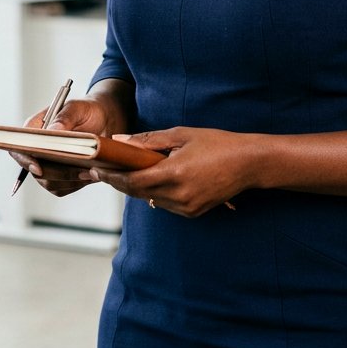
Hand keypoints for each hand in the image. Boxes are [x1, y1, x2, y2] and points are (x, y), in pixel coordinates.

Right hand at [8, 97, 121, 198]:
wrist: (102, 120)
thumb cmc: (86, 111)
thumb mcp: (77, 108)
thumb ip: (65, 117)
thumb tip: (53, 130)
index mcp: (34, 130)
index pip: (19, 148)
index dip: (26, 160)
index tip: (38, 168)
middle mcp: (37, 149)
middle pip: (35, 170)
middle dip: (57, 173)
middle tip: (81, 170)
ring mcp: (47, 164)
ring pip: (48, 182)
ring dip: (69, 180)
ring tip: (91, 172)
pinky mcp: (59, 176)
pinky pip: (61, 188)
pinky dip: (75, 185)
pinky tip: (90, 175)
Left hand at [87, 126, 254, 217]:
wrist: (248, 163)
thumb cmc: (216, 144)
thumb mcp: (182, 135)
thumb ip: (149, 140)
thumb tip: (120, 141)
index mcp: (174, 174)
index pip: (133, 182)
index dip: (113, 177)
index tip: (98, 169)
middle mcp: (178, 196)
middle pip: (138, 193)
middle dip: (120, 182)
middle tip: (104, 170)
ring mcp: (186, 207)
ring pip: (150, 200)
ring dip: (137, 188)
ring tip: (126, 172)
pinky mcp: (193, 213)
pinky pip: (165, 204)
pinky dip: (155, 193)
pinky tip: (153, 180)